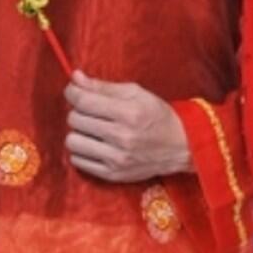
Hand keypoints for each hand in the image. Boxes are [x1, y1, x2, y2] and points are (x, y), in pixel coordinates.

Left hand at [64, 72, 193, 182]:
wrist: (180, 147)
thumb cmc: (158, 116)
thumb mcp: (136, 94)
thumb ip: (103, 86)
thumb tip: (75, 78)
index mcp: (129, 113)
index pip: (84, 101)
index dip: (72, 92)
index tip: (73, 91)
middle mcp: (122, 137)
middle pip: (75, 120)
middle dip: (79, 111)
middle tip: (91, 111)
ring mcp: (116, 159)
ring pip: (73, 141)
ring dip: (79, 132)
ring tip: (92, 130)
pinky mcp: (113, 174)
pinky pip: (78, 161)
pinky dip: (82, 151)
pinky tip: (95, 145)